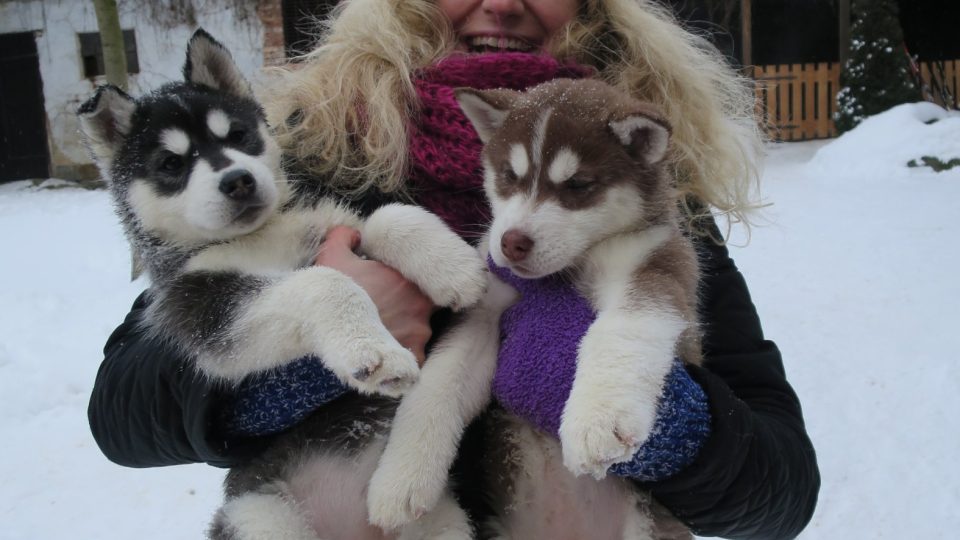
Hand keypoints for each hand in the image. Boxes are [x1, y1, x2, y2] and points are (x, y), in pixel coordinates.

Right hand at [315, 226, 433, 364]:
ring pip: (421, 330)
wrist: (326, 324)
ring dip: (407, 331)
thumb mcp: (333, 255)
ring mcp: (420, 331)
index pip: (424, 279)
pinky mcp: (413, 355)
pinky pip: (416, 356)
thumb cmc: (333, 291)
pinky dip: (405, 356)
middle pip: (426, 305)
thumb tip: (355, 235)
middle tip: (389, 311)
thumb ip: (344, 237)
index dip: (411, 284)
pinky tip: (387, 352)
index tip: (396, 289)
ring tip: (383, 333)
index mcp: (407, 278)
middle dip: (410, 308)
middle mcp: (420, 303)